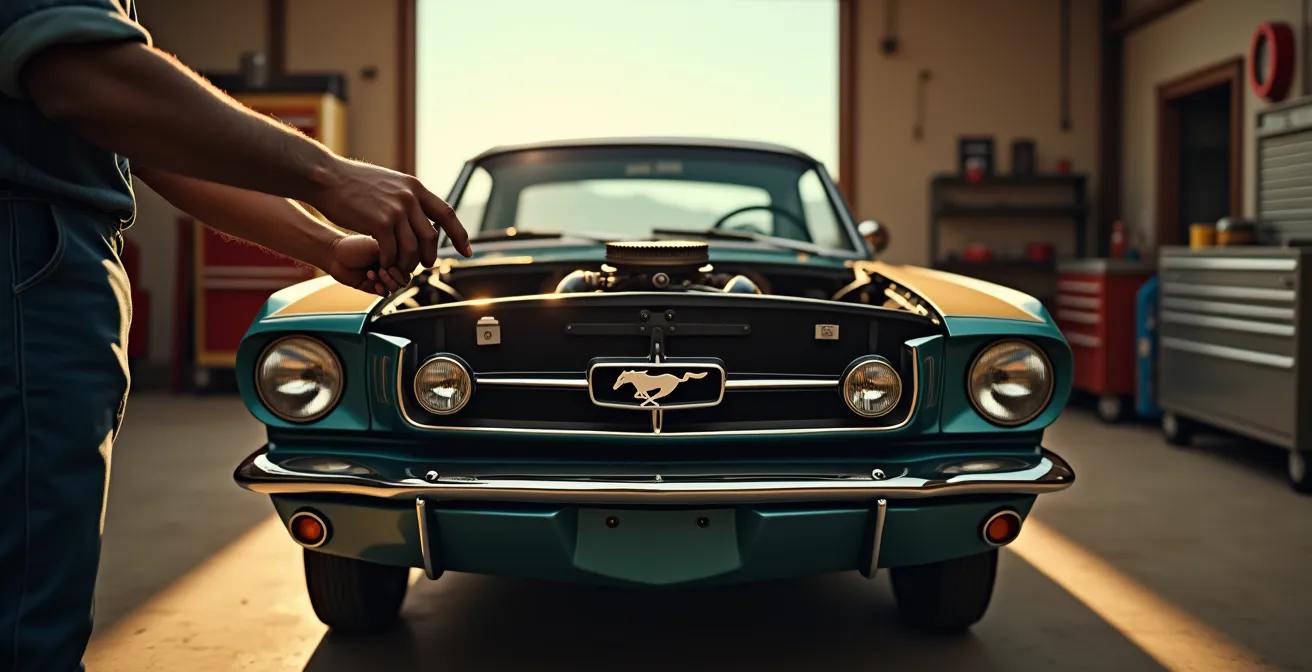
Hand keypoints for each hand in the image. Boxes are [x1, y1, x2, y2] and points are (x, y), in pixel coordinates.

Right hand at [312, 158, 471, 284]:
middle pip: (432, 236)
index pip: (447, 213)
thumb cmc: (353, 183)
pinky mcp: (379, 222)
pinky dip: (390, 262)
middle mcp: (409, 197)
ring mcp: (396, 210)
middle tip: (425, 265)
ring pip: (413, 248)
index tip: (466, 250)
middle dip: (431, 256)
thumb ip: (406, 196)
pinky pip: (392, 252)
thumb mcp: (389, 182)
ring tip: (400, 267)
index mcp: (414, 187)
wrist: (327, 177)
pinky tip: (383, 263)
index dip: (459, 234)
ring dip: (408, 262)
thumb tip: (420, 211)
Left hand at [323, 234, 401, 296]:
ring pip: (397, 286)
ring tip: (375, 274)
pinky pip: (385, 293)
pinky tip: (373, 282)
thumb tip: (404, 268)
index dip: (404, 265)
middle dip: (395, 275)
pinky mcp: (373, 287)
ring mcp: (382, 277)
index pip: (409, 263)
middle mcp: (389, 265)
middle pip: (405, 277)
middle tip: (382, 269)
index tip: (392, 262)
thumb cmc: (354, 246)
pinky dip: (382, 289)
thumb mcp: (377, 246)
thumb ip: (393, 255)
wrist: (335, 255)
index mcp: (393, 253)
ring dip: (388, 282)